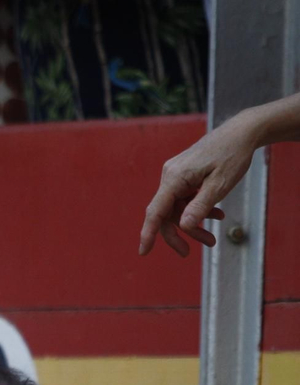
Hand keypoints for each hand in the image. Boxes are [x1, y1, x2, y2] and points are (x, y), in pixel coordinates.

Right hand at [138, 114, 267, 255]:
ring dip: (194, 224)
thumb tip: (182, 226)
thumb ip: (200, 207)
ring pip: (177, 208)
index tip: (143, 252)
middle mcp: (170, 176)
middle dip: (181, 234)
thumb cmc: (232, 156)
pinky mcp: (184, 175)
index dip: (148, 233)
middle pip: (167, 214)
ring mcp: (176, 175)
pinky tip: (216, 215)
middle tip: (197, 250)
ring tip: (212, 237)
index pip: (156, 211)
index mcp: (174, 178)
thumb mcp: (220, 185)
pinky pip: (184, 199)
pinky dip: (198, 210)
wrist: (240, 132)